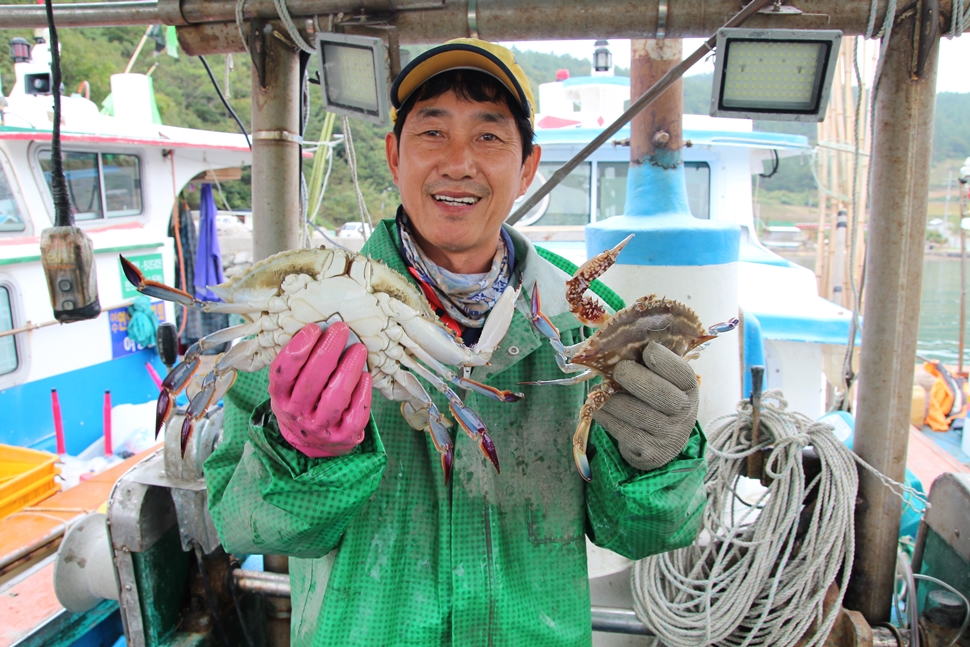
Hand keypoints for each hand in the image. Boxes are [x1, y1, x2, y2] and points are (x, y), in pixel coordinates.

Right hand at [269, 322, 371, 457]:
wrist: (311, 440)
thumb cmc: (302, 399)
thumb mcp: (290, 384)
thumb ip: (300, 362)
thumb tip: (323, 330)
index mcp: (280, 397)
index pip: (283, 372)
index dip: (298, 348)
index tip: (314, 328)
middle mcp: (297, 414)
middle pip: (312, 380)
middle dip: (328, 351)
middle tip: (341, 329)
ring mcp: (320, 428)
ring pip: (335, 397)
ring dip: (348, 369)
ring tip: (359, 349)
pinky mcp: (343, 436)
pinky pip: (355, 414)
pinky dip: (362, 393)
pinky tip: (366, 376)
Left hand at [592, 341, 698, 470]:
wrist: (662, 442)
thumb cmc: (658, 400)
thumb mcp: (664, 380)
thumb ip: (650, 363)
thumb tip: (620, 342)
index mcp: (689, 388)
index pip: (681, 372)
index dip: (664, 359)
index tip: (647, 349)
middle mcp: (684, 413)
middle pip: (658, 392)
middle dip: (632, 377)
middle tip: (619, 370)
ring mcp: (668, 435)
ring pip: (633, 412)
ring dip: (612, 398)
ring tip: (603, 389)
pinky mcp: (649, 452)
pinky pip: (620, 429)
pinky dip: (605, 415)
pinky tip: (602, 408)